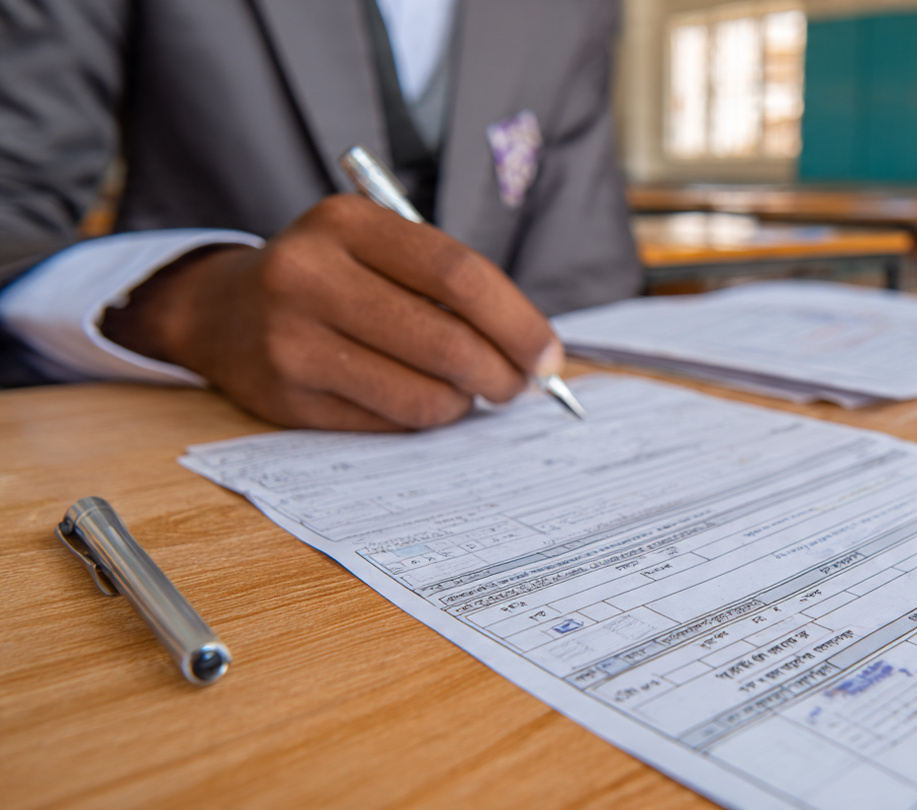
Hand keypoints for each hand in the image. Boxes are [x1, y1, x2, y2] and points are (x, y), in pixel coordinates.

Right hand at [101, 195, 563, 430]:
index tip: (548, 354)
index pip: (458, 274)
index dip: (516, 321)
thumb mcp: (377, 246)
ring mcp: (291, 339)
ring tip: (465, 390)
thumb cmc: (332, 277)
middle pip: (444, 340)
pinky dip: (420, 418)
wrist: (221, 310)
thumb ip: (447, 284)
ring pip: (420, 394)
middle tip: (519, 385)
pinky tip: (417, 398)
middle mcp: (309, 275)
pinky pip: (387, 422)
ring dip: (462, 402)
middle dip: (501, 373)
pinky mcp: (287, 397)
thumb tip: (534, 352)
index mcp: (346, 223)